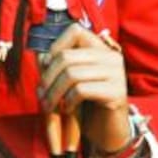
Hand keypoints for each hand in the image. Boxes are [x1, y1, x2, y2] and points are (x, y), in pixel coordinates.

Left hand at [37, 23, 131, 152]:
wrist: (110, 127)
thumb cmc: (87, 100)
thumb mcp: (73, 78)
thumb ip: (60, 64)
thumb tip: (41, 58)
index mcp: (101, 47)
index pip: (75, 30)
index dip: (55, 46)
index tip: (46, 66)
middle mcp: (111, 57)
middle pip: (67, 57)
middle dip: (48, 76)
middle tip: (41, 93)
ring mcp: (117, 74)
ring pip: (71, 74)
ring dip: (54, 92)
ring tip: (49, 104)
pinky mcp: (117, 93)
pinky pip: (81, 90)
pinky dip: (68, 101)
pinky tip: (67, 109)